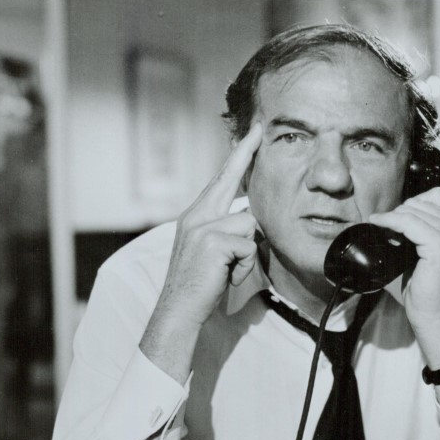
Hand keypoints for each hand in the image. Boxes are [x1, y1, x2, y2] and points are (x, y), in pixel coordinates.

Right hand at [154, 123, 262, 328]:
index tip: (252, 134)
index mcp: (196, 216)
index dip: (237, 156)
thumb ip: (225, 230)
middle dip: (245, 153)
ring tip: (229, 270)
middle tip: (260, 128)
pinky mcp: (211, 242)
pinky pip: (248, 246)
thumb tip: (250, 220)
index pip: (220, 180)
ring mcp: (201, 227)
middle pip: (228, 178)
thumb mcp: (212, 252)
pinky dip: (244, 266)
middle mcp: (196, 215)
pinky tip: (227, 276)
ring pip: (248, 223)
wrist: (178, 310)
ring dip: (247, 253)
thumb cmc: (200, 286)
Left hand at [367, 187, 439, 334]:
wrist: (435, 317)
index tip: (393, 219)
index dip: (411, 206)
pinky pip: (408, 222)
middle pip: (424, 201)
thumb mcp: (426, 255)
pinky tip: (378, 223)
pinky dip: (390, 220)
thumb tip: (396, 216)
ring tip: (382, 229)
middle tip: (384, 228)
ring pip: (414, 210)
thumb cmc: (427, 292)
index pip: (436, 197)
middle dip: (401, 212)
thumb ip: (421, 233)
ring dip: (394, 217)